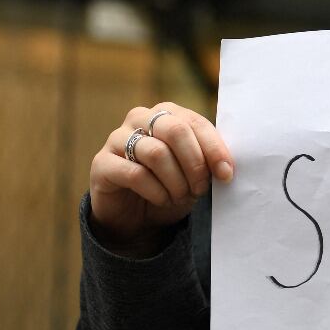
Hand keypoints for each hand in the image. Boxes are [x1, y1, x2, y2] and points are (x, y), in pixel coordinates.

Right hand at [89, 102, 234, 255]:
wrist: (134, 215)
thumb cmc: (168, 186)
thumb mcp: (193, 173)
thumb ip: (207, 161)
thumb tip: (226, 167)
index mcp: (166, 114)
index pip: (195, 123)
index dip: (214, 149)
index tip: (226, 174)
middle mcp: (140, 118)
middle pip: (175, 131)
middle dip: (194, 163)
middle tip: (200, 189)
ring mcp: (117, 138)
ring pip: (156, 153)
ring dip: (176, 181)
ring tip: (180, 196)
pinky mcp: (102, 163)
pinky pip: (134, 173)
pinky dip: (156, 191)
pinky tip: (162, 200)